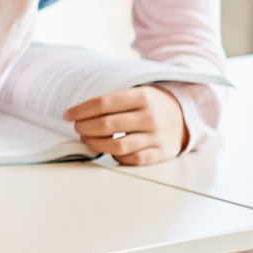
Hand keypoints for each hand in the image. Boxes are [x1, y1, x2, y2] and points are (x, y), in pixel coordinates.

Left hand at [66, 84, 187, 164]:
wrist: (184, 116)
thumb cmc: (151, 104)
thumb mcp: (138, 92)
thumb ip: (114, 100)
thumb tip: (77, 110)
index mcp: (143, 97)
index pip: (104, 103)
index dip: (81, 110)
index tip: (67, 114)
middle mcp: (150, 117)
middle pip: (106, 125)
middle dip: (84, 127)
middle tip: (77, 127)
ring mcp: (156, 137)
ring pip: (117, 146)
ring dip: (95, 144)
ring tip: (87, 139)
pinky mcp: (160, 154)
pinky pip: (131, 160)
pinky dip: (115, 156)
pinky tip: (108, 149)